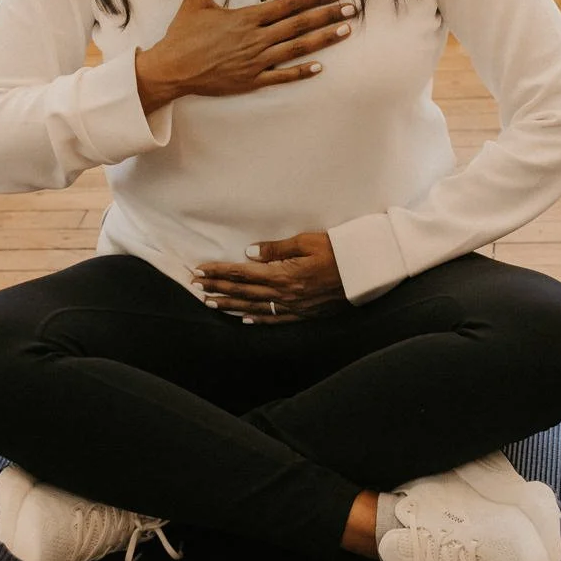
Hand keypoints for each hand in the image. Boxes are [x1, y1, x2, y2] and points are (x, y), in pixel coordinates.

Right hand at [135, 0, 356, 112]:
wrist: (171, 69)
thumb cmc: (183, 35)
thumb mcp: (195, 0)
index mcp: (247, 17)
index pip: (288, 4)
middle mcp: (256, 38)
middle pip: (300, 24)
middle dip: (328, 15)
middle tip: (351, 9)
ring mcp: (256, 61)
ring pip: (297, 48)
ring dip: (323, 40)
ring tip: (344, 31)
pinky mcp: (251, 80)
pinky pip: (282, 76)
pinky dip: (301, 72)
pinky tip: (319, 67)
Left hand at [194, 232, 346, 323]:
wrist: (366, 272)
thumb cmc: (339, 251)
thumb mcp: (308, 242)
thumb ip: (277, 249)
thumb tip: (249, 253)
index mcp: (283, 275)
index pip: (242, 274)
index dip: (219, 272)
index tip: (200, 270)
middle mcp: (284, 294)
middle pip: (243, 292)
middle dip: (217, 288)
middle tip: (195, 287)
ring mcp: (294, 307)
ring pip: (254, 307)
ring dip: (230, 305)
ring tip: (210, 303)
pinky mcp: (304, 314)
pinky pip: (275, 318)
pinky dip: (257, 319)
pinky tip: (245, 318)